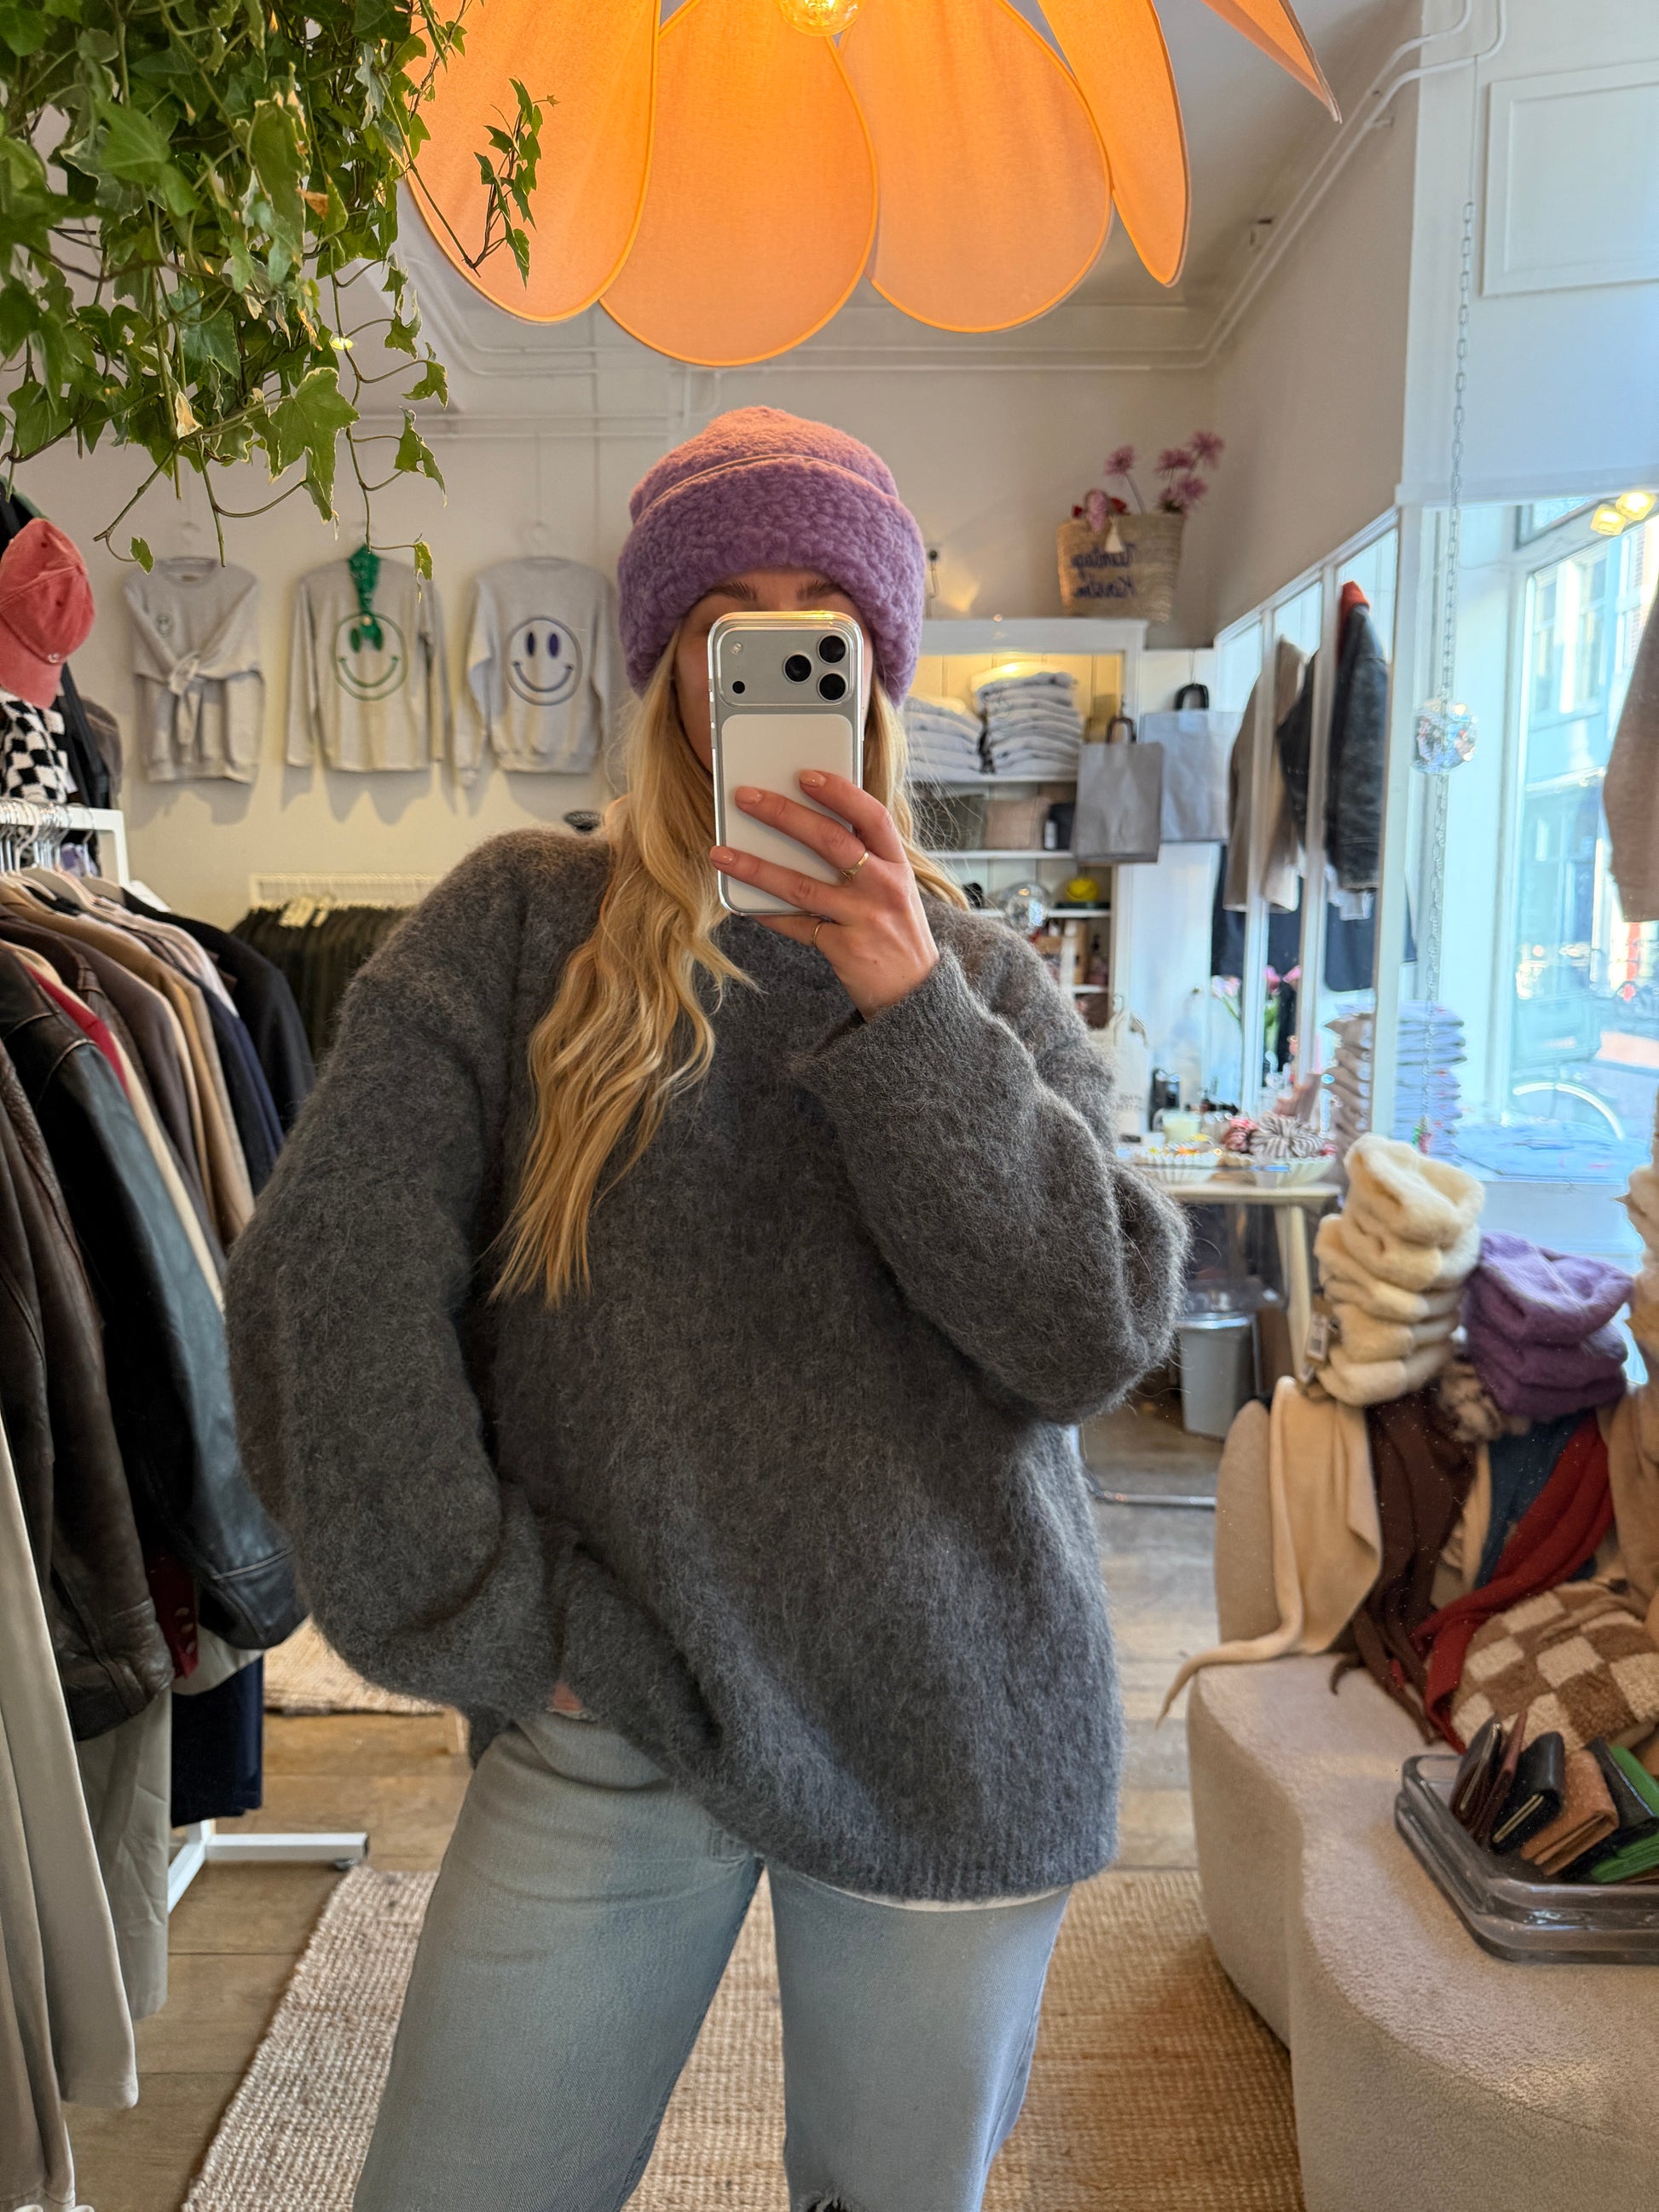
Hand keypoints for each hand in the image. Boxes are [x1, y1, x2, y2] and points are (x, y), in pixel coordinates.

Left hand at [711, 771, 938, 1018]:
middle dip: (784, 814)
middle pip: (831, 841)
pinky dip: (767, 913)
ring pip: (802, 885)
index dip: (839, 792)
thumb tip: (804, 827)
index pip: (872, 815)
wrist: (914, 993)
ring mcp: (865, 920)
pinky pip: (796, 926)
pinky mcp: (845, 950)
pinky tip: (742, 903)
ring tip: (722, 853)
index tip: (805, 775)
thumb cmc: (896, 931)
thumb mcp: (893, 888)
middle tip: (746, 797)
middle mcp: (884, 887)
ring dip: (757, 866)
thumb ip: (863, 860)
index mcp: (897, 864)